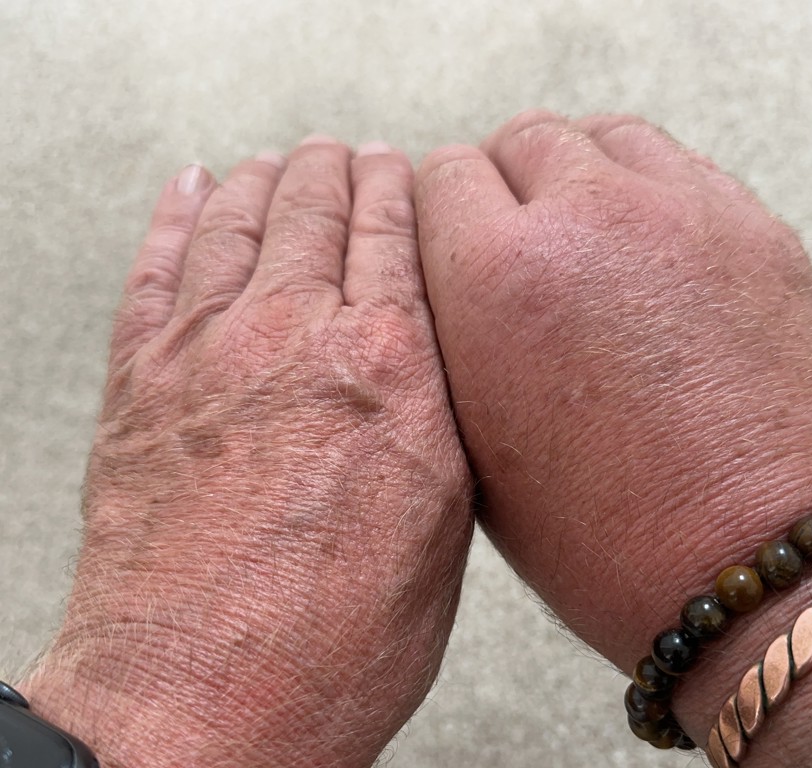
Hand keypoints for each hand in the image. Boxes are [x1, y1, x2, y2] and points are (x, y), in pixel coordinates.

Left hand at [20, 138, 472, 767]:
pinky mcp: (140, 382)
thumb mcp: (442, 531)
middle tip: (348, 154)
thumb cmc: (332, 644)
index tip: (403, 167)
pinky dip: (174, 216)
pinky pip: (156, 267)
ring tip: (281, 162)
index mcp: (386, 369)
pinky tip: (190, 190)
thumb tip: (430, 369)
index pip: (394, 237)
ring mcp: (207, 351)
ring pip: (236, 220)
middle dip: (336, 171)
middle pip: (315, 211)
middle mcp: (294, 337)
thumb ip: (438, 423)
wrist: (199, 703)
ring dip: (265, 180)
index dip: (399, 190)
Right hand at [413, 111, 811, 766]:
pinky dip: (653, 198)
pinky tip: (654, 263)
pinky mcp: (756, 225)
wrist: (760, 565)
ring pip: (604, 138)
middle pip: (522, 139)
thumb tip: (458, 277)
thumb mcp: (477, 450)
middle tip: (523, 253)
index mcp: (496, 277)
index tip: (458, 252)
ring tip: (589, 248)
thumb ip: (452, 337)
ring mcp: (684, 211)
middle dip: (508, 191)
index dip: (443, 221)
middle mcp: (588, 217)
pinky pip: (681, 169)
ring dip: (582, 179)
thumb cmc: (610, 536)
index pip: (440, 176)